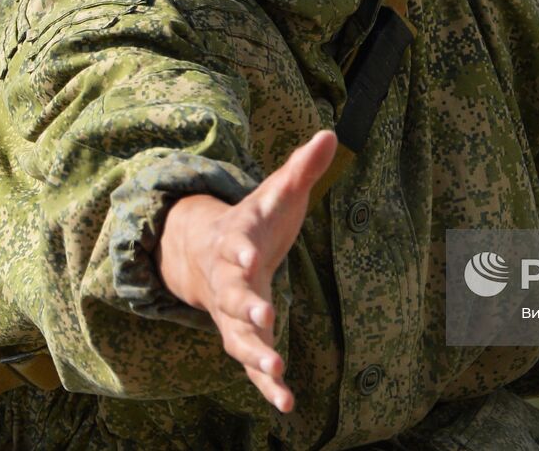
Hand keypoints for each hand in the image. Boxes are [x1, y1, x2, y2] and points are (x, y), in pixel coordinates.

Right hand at [156, 130, 337, 411]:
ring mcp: (232, 312)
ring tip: (277, 368)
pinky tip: (287, 403)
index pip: (236, 245)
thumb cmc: (254, 220)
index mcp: (236, 241)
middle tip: (265, 318)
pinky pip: (251, 363)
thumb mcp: (277, 192)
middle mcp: (228, 280)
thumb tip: (330, 134)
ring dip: (256, 353)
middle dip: (247, 307)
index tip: (250, 258)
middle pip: (232, 296)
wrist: (208, 252)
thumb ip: (302, 168)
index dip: (242, 251)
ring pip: (238, 336)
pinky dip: (266, 383)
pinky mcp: (242, 335)